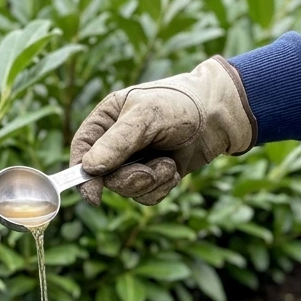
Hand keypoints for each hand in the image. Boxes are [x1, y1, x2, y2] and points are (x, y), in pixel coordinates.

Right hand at [69, 57, 255, 205]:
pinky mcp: (152, 176)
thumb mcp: (146, 117)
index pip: (82, 149)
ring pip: (126, 190)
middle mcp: (115, 143)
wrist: (218, 116)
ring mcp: (134, 162)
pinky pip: (146, 196)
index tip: (93, 195)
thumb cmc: (180, 105)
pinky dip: (162, 187)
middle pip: (104, 177)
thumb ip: (117, 142)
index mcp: (106, 120)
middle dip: (129, 179)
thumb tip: (90, 168)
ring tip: (168, 164)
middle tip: (149, 172)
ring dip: (150, 182)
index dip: (82, 174)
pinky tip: (173, 170)